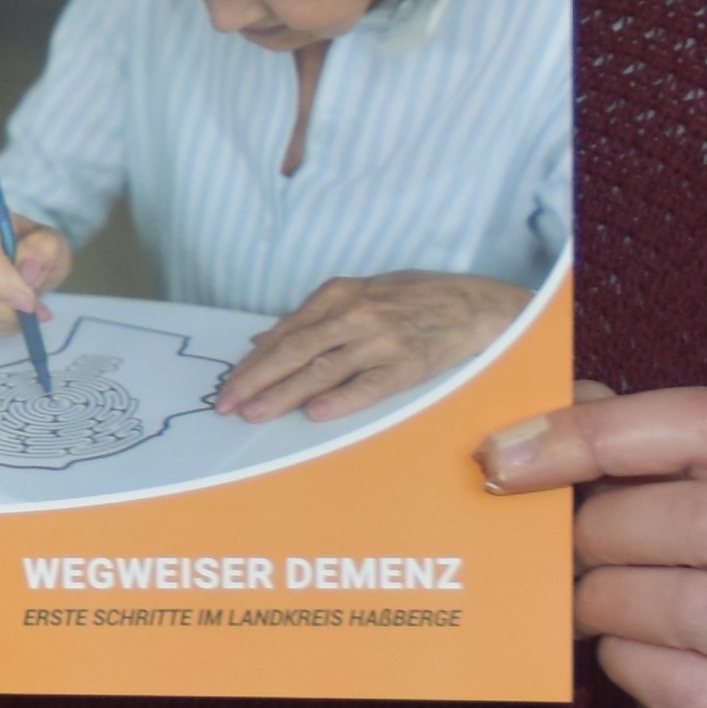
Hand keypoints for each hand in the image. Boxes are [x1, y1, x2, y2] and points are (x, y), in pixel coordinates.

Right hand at [0, 199, 67, 338]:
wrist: (22, 267)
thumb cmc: (36, 252)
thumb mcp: (53, 245)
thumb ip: (45, 250)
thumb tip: (27, 272)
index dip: (1, 280)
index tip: (28, 303)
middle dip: (1, 307)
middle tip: (30, 314)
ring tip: (24, 317)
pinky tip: (7, 320)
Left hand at [217, 273, 526, 422]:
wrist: (479, 306)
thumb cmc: (416, 299)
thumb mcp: (362, 293)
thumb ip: (312, 317)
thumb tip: (262, 339)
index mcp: (339, 295)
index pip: (284, 333)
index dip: (252, 362)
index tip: (227, 385)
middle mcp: (356, 315)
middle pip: (294, 351)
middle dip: (255, 380)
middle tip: (227, 405)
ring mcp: (382, 340)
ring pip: (322, 370)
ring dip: (284, 394)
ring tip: (256, 414)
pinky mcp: (409, 364)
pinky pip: (369, 385)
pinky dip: (340, 400)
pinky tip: (314, 414)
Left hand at [482, 384, 706, 707]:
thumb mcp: (682, 534)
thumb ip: (633, 461)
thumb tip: (561, 392)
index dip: (598, 429)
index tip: (507, 452)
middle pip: (705, 516)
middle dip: (602, 529)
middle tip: (562, 552)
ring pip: (690, 604)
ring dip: (604, 602)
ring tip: (587, 610)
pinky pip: (678, 682)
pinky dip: (623, 665)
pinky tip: (620, 662)